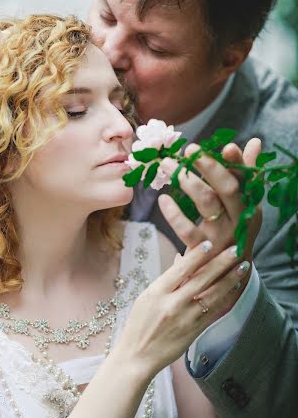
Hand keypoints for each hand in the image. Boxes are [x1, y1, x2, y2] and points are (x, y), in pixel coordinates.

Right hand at [119, 240, 248, 376]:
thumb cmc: (139, 324)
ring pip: (212, 295)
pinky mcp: (194, 331)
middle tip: (236, 249)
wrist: (137, 356)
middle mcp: (172, 304)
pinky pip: (214, 311)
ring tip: (242, 267)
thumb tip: (181, 259)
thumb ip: (167, 280)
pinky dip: (225, 298)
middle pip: (201, 279)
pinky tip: (234, 288)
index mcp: (156, 293)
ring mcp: (185, 319)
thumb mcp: (147, 298)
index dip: (196, 255)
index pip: (180, 269)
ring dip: (230, 279)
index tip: (210, 243)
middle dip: (221, 262)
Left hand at [157, 138, 261, 282]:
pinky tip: (163, 199)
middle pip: (227, 188)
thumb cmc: (234, 230)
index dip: (238, 163)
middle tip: (190, 149)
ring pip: (206, 204)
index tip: (226, 147)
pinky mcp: (202, 250)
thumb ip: (246, 173)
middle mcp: (238, 219)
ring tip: (167, 165)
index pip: (246, 180)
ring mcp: (221, 235)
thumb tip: (253, 142)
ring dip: (186, 181)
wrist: (227, 275)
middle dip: (210, 166)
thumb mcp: (244, 205)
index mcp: (248, 205)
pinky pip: (187, 230)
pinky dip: (173, 214)